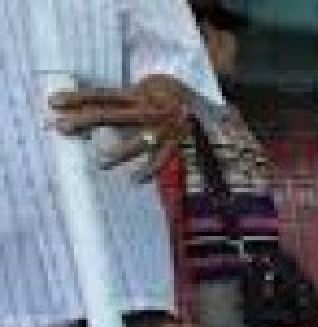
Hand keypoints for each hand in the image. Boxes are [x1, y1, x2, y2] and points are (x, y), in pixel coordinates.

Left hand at [49, 75, 189, 180]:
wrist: (197, 100)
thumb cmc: (163, 94)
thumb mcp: (142, 89)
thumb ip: (120, 100)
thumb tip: (88, 116)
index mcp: (138, 95)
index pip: (103, 96)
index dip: (78, 98)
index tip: (54, 102)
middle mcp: (148, 111)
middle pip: (112, 115)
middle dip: (85, 121)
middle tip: (61, 127)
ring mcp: (161, 129)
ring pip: (138, 142)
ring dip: (120, 153)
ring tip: (102, 163)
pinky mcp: (174, 143)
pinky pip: (161, 159)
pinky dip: (149, 170)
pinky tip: (135, 179)